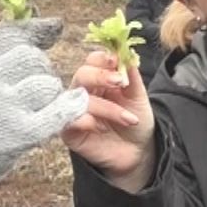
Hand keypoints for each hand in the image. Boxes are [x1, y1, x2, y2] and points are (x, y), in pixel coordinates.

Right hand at [0, 19, 88, 206]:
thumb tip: (47, 23)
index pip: (9, 33)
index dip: (35, 28)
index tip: (52, 28)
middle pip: (31, 57)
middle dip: (39, 67)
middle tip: (34, 84)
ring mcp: (3, 107)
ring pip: (47, 83)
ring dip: (50, 92)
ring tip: (40, 104)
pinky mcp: (20, 134)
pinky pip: (56, 113)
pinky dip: (68, 108)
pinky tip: (75, 103)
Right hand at [62, 49, 153, 190]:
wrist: (138, 153)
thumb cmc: (135, 122)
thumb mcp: (138, 97)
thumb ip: (131, 76)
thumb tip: (126, 53)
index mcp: (100, 80)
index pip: (93, 61)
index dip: (103, 59)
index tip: (116, 61)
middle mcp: (84, 92)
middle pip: (82, 75)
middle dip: (100, 76)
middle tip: (119, 82)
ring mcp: (76, 111)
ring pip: (80, 99)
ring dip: (106, 107)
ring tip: (128, 119)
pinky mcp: (70, 132)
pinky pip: (68, 121)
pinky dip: (84, 120)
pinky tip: (98, 126)